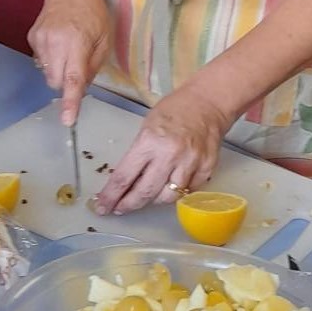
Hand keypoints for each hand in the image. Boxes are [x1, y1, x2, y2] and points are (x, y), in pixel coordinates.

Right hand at [28, 0, 109, 125]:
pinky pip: (40, 61)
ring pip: (46, 74)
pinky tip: (59, 43)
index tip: (67, 120)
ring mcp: (40, 40)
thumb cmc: (93, 12)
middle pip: (55, 82)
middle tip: (78, 66)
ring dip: (58, 71)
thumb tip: (82, 88)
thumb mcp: (105, 39)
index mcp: (77, 43)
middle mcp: (55, 43)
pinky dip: (51, 59)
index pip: (73, 79)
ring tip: (69, 50)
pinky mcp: (31, 37)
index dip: (70, 102)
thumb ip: (94, 66)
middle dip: (66, 83)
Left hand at [93, 81, 229, 213]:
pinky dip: (177, 191)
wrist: (207, 102)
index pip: (124, 177)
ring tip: (146, 196)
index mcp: (150, 141)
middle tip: (120, 208)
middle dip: (129, 205)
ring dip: (154, 200)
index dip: (111, 196)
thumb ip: (138, 155)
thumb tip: (125, 182)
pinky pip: (188, 191)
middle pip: (145, 193)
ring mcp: (191, 163)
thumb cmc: (174, 110)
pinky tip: (170, 185)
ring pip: (168, 197)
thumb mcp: (146, 128)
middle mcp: (170, 155)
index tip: (104, 205)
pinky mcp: (207, 169)